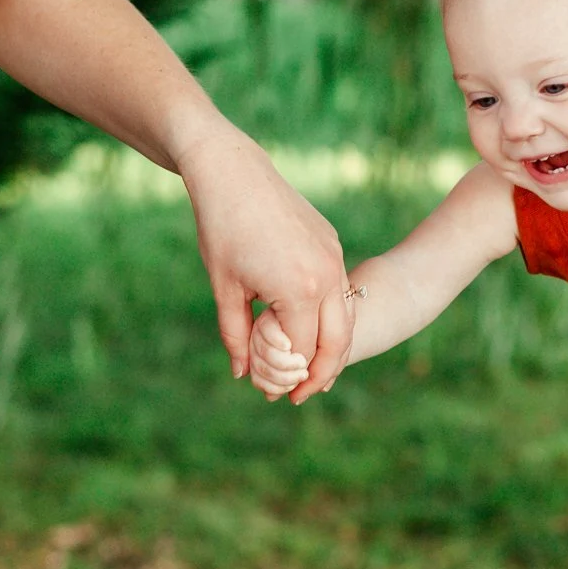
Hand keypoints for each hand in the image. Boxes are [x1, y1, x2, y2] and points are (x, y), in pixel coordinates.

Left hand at [175, 127, 352, 401]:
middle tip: (299, 396)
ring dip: (331, 349)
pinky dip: (331, 319)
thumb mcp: (224, 290)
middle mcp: (326, 275)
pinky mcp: (331, 244)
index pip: (302, 350)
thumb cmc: (221, 230)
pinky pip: (341, 293)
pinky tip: (312, 331)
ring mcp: (333, 257)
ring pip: (346, 318)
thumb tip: (243, 375)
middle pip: (336, 341)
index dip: (286, 377)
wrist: (234, 172)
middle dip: (321, 375)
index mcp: (299, 290)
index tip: (271, 394)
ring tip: (311, 371)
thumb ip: (236, 337)